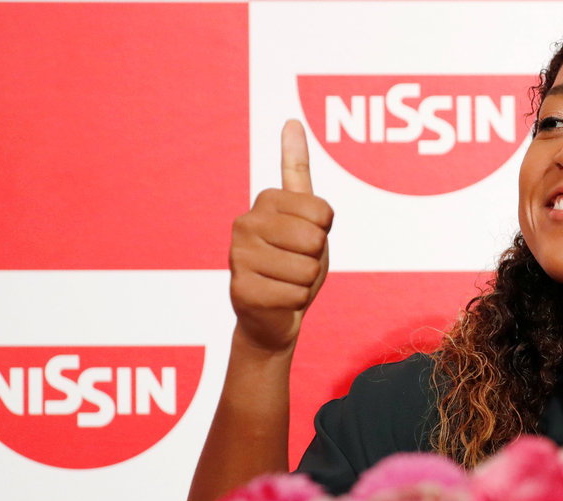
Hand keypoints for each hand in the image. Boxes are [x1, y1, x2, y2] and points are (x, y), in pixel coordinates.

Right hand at [229, 120, 333, 352]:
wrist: (273, 317)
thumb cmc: (294, 263)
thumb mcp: (305, 217)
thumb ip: (297, 172)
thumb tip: (291, 120)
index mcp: (264, 201)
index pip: (323, 212)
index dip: (323, 232)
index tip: (304, 239)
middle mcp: (245, 223)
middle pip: (314, 239)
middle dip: (315, 258)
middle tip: (295, 265)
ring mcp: (239, 256)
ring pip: (307, 268)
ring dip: (305, 283)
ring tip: (286, 283)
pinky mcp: (241, 290)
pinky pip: (295, 295)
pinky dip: (295, 303)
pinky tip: (278, 301)